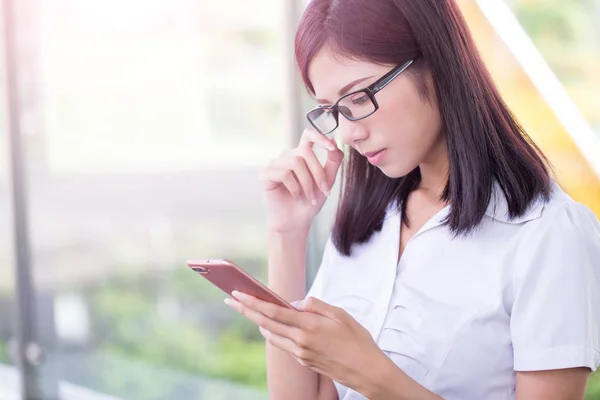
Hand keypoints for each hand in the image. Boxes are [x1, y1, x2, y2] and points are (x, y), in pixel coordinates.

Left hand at [226, 292, 386, 391]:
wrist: (367, 371)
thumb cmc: (358, 340)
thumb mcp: (340, 315)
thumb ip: (315, 305)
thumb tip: (294, 303)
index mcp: (309, 326)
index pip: (273, 312)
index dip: (252, 302)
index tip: (237, 293)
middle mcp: (300, 342)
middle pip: (265, 323)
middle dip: (246, 310)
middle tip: (230, 299)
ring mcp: (300, 354)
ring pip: (272, 336)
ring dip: (258, 322)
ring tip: (248, 309)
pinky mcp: (303, 362)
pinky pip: (284, 345)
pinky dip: (276, 333)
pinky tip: (273, 325)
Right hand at [260, 128, 343, 232]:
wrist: (296, 222)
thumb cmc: (310, 202)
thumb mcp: (327, 181)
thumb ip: (333, 162)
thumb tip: (335, 143)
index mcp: (300, 155)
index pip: (308, 135)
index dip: (319, 136)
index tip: (331, 147)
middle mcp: (286, 156)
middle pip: (305, 152)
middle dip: (318, 172)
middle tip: (324, 190)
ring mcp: (274, 164)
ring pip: (295, 162)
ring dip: (307, 182)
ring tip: (309, 197)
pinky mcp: (265, 175)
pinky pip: (284, 173)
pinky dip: (294, 187)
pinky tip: (296, 197)